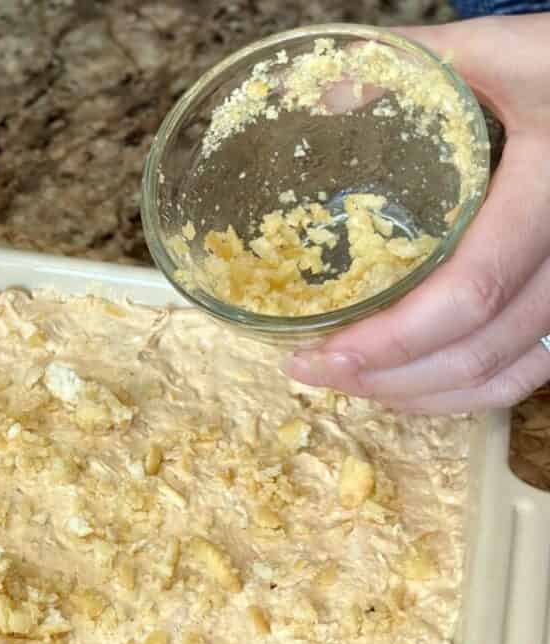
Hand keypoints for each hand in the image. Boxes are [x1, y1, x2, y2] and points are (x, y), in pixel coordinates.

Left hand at [284, 14, 549, 414]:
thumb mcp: (503, 52)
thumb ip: (417, 69)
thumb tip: (326, 96)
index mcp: (549, 192)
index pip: (468, 292)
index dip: (390, 340)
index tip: (318, 352)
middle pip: (475, 352)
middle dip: (382, 377)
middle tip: (311, 370)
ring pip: (498, 376)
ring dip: (413, 393)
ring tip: (346, 383)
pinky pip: (521, 376)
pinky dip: (458, 396)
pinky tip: (403, 388)